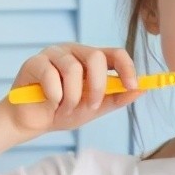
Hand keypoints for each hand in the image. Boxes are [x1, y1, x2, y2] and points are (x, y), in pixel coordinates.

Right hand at [1, 43, 143, 135]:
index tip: (132, 86)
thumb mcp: (94, 108)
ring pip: (73, 69)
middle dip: (97, 86)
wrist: (32, 122)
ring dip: (73, 97)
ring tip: (65, 108)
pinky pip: (51, 76)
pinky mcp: (34, 62)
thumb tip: (143, 89)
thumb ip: (116, 98)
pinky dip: (55, 96)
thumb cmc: (62, 111)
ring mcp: (52, 54)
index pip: (115, 53)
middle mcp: (73, 52)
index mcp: (90, 59)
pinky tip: (50, 103)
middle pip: (95, 56)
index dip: (127, 68)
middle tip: (90, 106)